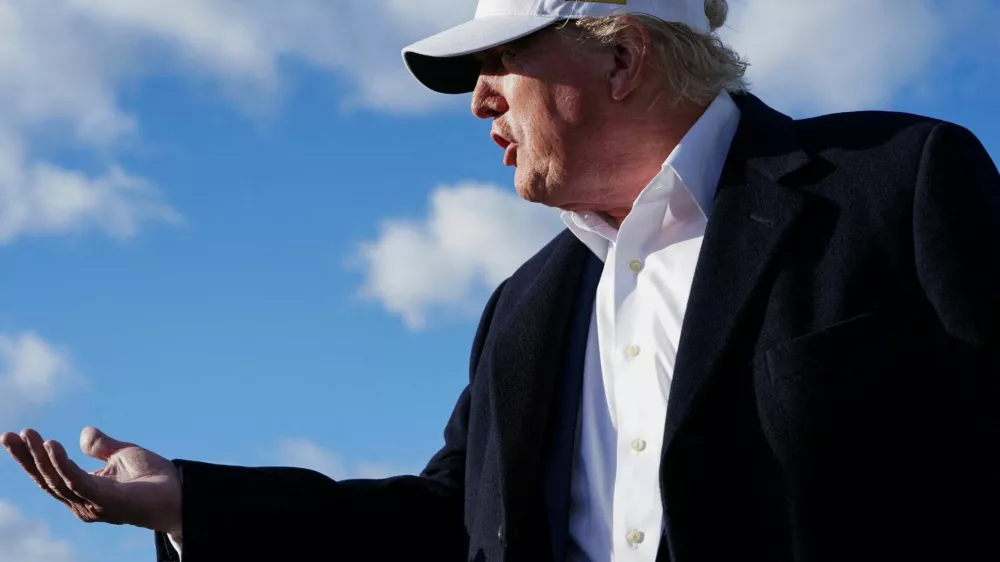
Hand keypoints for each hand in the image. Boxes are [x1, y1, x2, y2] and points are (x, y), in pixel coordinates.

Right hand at [1, 427, 182, 539]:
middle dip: (25, 458)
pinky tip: (52, 445)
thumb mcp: (125, 455)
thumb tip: (85, 432)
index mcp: (84, 491)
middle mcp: (83, 502)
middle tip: (8, 435)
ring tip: (29, 434)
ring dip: (40, 457)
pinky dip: (62, 464)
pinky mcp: (106, 501)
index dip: (30, 457)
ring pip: (57, 480)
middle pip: (46, 479)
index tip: (13, 436)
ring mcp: (93, 504)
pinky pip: (77, 481)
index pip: (50, 474)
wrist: (181, 493)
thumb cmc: (155, 479)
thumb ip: (103, 446)